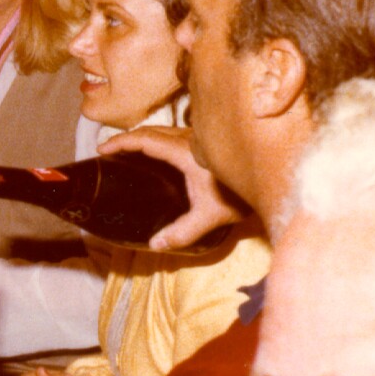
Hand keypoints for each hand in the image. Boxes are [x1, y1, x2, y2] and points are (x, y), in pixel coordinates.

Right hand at [97, 126, 242, 249]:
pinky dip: (155, 140)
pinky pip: (173, 135)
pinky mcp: (205, 145)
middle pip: (150, 131)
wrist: (272, 180)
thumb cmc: (240, 196)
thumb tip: (154, 245)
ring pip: (163, 130)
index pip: (145, 139)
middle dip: (126, 138)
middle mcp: (190, 140)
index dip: (121, 142)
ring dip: (141, 137)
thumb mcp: (210, 217)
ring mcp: (198, 140)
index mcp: (185, 152)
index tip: (102, 148)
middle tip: (107, 150)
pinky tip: (154, 154)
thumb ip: (182, 232)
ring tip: (126, 151)